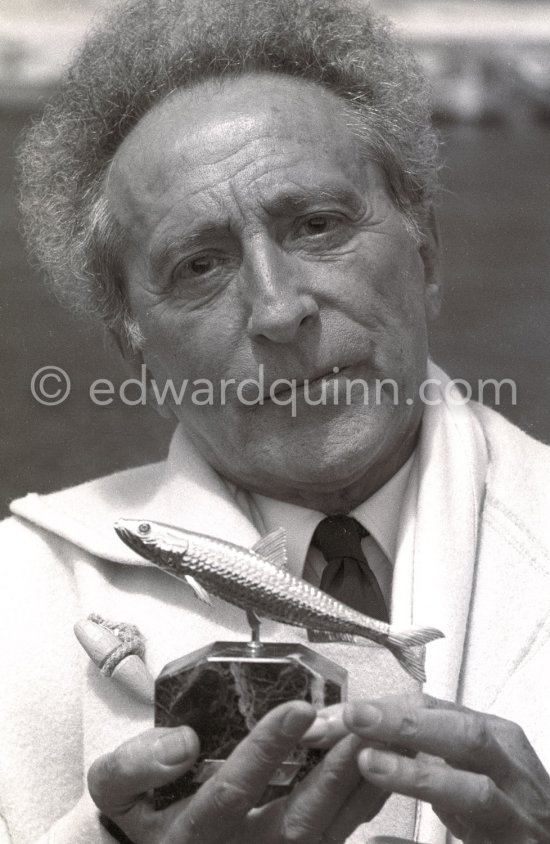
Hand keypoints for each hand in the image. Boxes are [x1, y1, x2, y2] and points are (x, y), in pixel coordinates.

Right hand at [88, 700, 388, 842]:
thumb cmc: (141, 814)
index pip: (234, 789)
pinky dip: (367, 802)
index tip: (299, 709)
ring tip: (386, 738)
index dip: (268, 749)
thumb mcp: (115, 789)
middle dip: (334, 772)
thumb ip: (135, 764)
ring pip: (328, 832)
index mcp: (195, 830)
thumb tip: (183, 743)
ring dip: (360, 786)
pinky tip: (388, 765)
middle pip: (297, 819)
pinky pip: (340, 837)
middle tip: (363, 725)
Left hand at [302, 693, 549, 843]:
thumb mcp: (472, 766)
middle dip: (405, 724)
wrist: (546, 841)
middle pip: (464, 736)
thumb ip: (428, 746)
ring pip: (475, 792)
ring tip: (368, 763)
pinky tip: (381, 840)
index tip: (338, 710)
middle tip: (353, 716)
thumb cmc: (507, 806)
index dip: (385, 706)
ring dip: (419, 775)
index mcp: (497, 738)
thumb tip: (355, 736)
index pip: (436, 708)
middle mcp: (514, 772)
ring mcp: (519, 817)